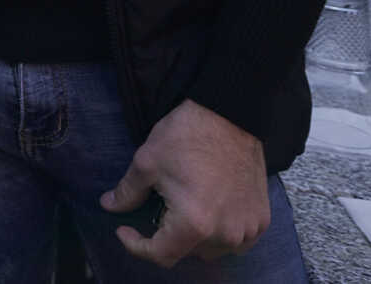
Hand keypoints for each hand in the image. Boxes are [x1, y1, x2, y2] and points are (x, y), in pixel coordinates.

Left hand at [102, 99, 269, 266]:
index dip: (137, 246)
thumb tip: (109, 206)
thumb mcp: (147, 162)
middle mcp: (225, 234)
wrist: (230, 116)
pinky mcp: (261, 220)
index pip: (161, 255)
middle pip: (186, 252)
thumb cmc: (188, 136)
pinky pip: (236, 240)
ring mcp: (247, 229)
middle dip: (166, 236)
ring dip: (194, 237)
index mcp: (194, 224)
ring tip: (184, 206)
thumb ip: (127, 192)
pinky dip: (220, 232)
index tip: (125, 230)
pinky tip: (209, 209)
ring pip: (212, 250)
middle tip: (157, 207)